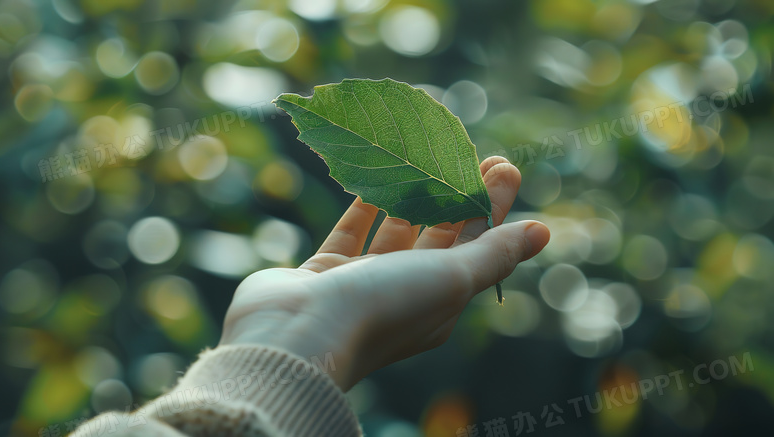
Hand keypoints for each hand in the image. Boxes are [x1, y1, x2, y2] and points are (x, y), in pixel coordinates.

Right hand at [219, 156, 549, 390]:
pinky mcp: (324, 273)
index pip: (479, 247)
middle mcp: (404, 294)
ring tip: (427, 157)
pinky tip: (372, 179)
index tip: (505, 165)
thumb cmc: (384, 306)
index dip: (493, 207)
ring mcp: (362, 283)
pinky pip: (350, 234)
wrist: (297, 336)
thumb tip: (543, 232)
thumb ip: (494, 254)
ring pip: (395, 232)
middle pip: (440, 236)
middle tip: (476, 152)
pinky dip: (363, 208)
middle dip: (460, 195)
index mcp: (441, 302)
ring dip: (413, 197)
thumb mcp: (451, 279)